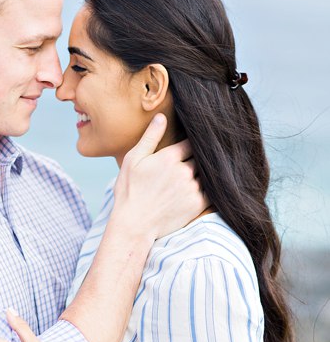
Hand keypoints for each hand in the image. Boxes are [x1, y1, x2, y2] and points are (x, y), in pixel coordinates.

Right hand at [113, 114, 208, 240]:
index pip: (190, 142)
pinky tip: (203, 188)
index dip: (191, 143)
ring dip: (202, 173)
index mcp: (168, 157)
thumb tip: (162, 116)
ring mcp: (192, 188)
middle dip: (198, 158)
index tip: (191, 145)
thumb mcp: (133, 160)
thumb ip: (150, 137)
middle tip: (193, 161)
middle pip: (200, 157)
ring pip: (206, 173)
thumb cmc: (130, 192)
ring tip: (195, 176)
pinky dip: (210, 188)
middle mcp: (183, 171)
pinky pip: (211, 191)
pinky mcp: (197, 204)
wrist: (134, 225)